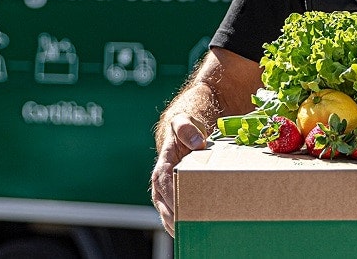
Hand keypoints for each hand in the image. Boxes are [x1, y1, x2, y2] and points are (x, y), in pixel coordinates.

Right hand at [150, 114, 208, 235]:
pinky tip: (193, 233)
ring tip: (194, 234)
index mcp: (162, 167)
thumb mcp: (184, 122)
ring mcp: (167, 193)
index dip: (173, 198)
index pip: (165, 186)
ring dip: (179, 226)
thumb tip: (196, 142)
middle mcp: (161, 184)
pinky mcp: (175, 197)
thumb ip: (186, 128)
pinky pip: (175, 215)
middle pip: (166, 206)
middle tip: (194, 227)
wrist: (184, 134)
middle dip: (177, 218)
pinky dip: (182, 225)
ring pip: (168, 215)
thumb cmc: (184, 129)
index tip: (183, 209)